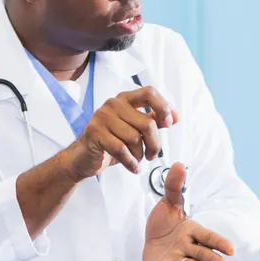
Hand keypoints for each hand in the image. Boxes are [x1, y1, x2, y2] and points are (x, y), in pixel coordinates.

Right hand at [64, 87, 178, 179]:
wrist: (84, 157)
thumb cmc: (111, 141)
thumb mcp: (134, 129)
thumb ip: (154, 121)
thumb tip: (176, 116)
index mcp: (125, 99)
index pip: (149, 93)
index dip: (163, 108)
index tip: (168, 123)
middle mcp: (113, 104)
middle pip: (147, 123)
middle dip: (154, 143)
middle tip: (152, 155)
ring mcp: (102, 118)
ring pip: (135, 138)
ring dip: (140, 155)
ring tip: (137, 160)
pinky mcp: (95, 133)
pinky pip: (121, 149)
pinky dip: (131, 162)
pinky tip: (133, 167)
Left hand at [143, 163, 235, 260]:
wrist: (149, 242)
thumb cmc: (164, 223)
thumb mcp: (168, 203)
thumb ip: (174, 186)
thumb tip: (179, 164)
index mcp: (192, 231)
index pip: (208, 237)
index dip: (219, 243)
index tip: (231, 249)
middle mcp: (187, 247)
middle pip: (202, 254)